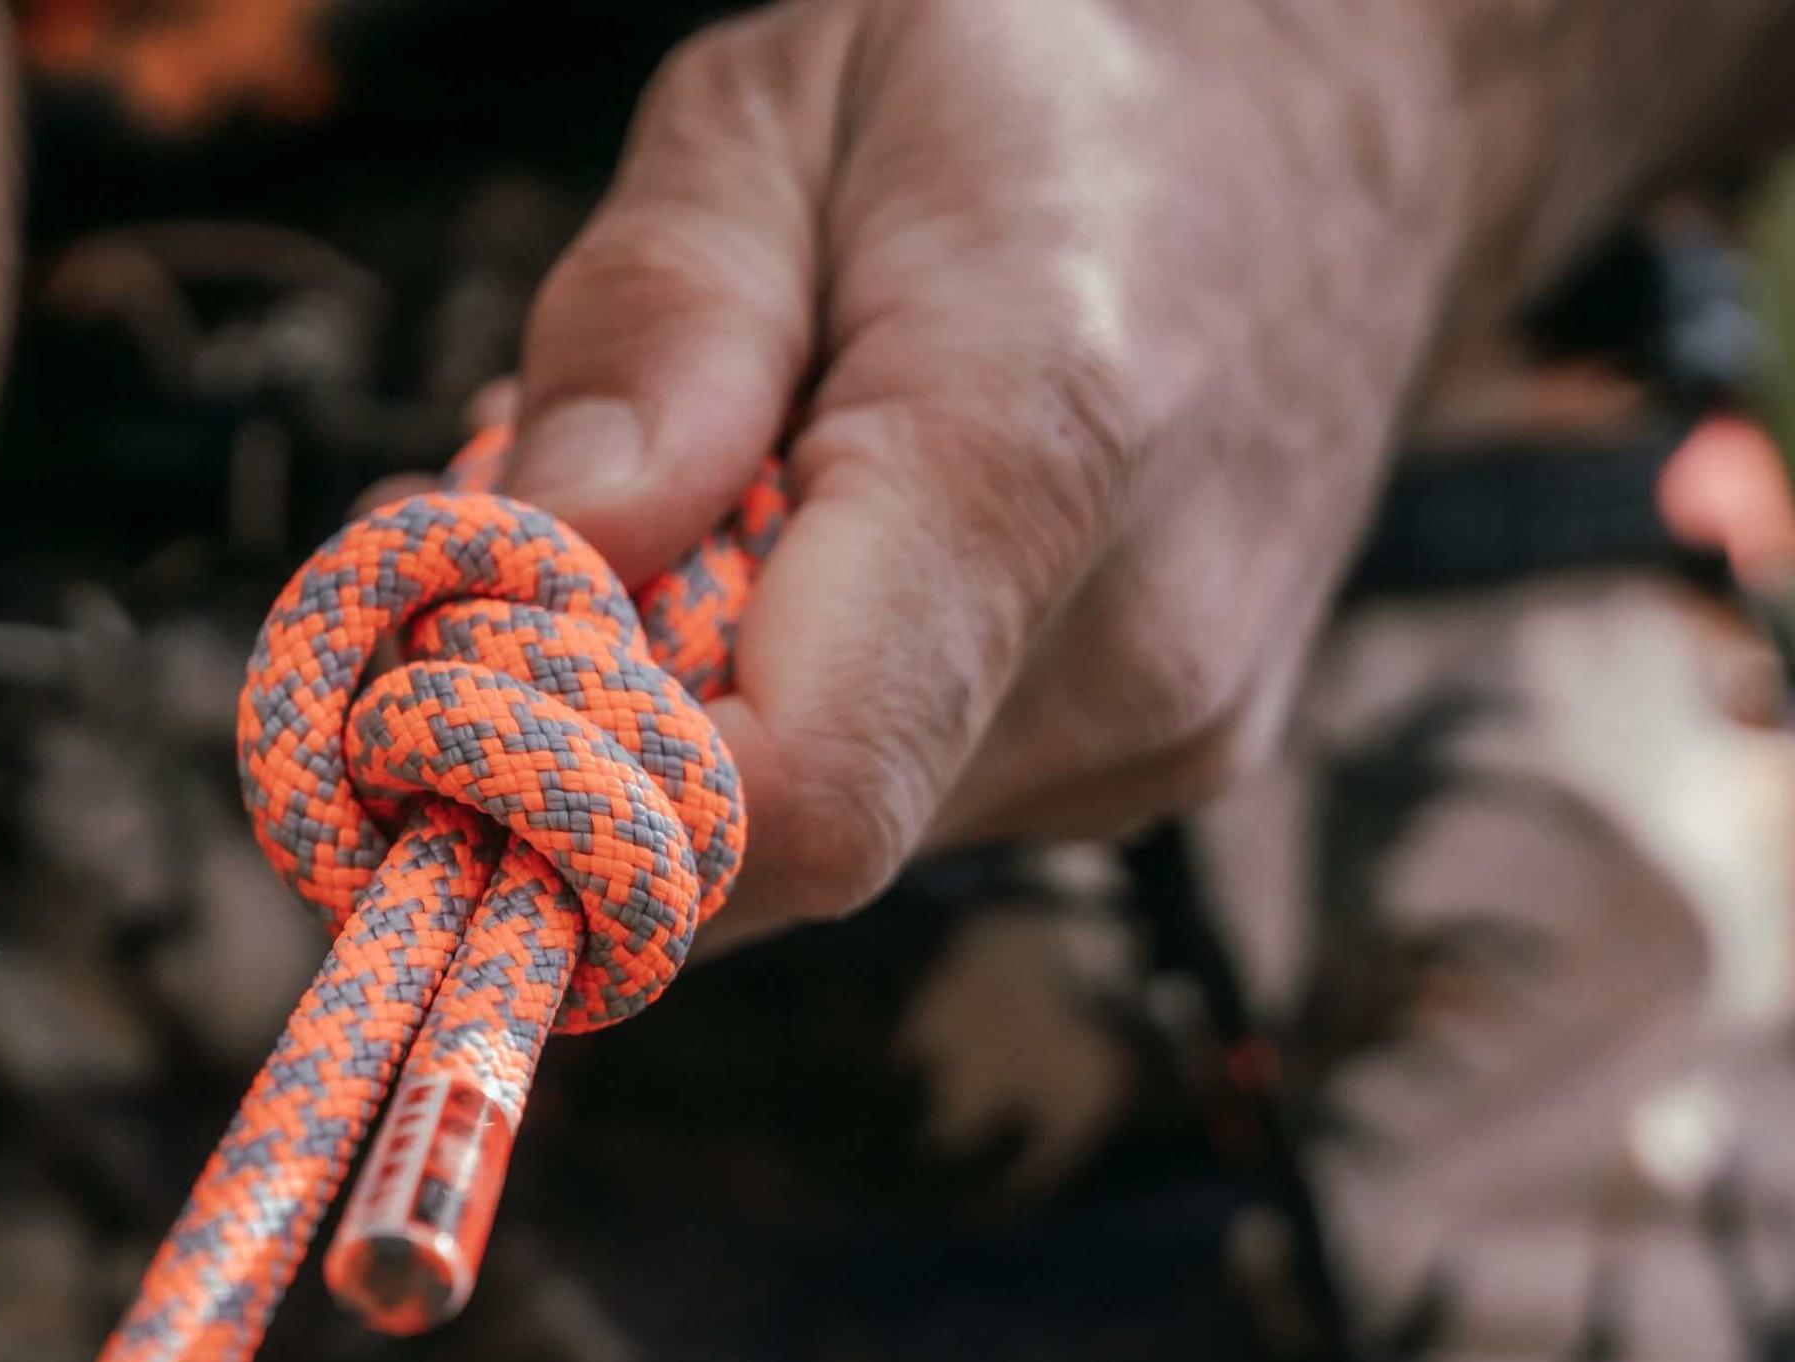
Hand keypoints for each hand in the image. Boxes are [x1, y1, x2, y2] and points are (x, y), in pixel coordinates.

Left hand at [500, 0, 1671, 936]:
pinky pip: (891, 799)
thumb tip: (543, 552)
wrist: (1356, 130)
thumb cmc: (1057, 82)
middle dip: (580, 728)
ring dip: (676, 712)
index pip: (785, 800)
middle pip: (761, 846)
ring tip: (697, 492)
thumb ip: (660, 318)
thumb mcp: (796, 95)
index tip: (438, 673)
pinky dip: (783, 707)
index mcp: (1042, 445)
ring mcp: (1158, 740)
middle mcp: (1131, 648)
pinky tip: (806, 545)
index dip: (568, 797)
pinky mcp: (1149, 770)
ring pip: (809, 842)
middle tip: (503, 532)